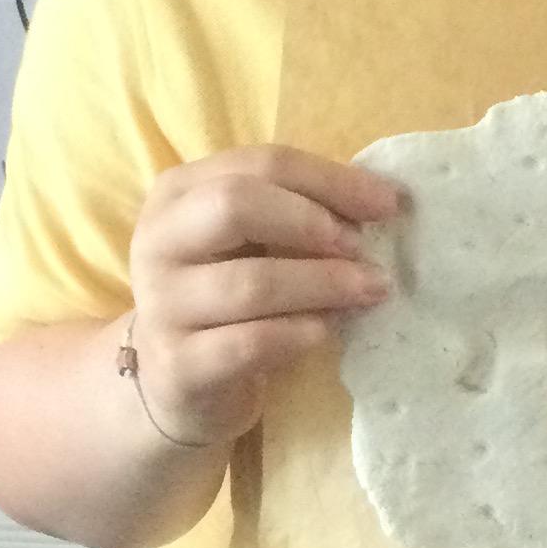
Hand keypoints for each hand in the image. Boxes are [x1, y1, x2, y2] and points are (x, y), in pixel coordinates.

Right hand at [126, 146, 403, 447]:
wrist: (172, 383)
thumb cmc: (224, 298)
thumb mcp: (247, 243)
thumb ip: (295, 213)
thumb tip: (379, 201)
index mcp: (178, 193)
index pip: (260, 164)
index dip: (330, 180)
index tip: (388, 203)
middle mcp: (158, 241)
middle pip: (235, 205)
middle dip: (312, 223)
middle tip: (362, 249)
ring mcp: (161, 306)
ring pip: (250, 283)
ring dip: (322, 284)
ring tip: (369, 290)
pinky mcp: (177, 366)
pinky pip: (250, 344)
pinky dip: (299, 333)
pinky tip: (328, 331)